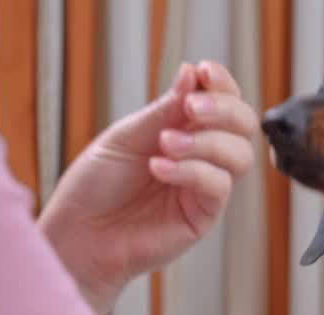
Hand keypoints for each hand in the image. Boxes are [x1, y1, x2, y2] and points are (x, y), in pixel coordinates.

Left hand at [38, 61, 256, 314]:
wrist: (79, 234)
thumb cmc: (95, 186)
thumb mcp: (125, 136)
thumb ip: (163, 110)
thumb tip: (192, 74)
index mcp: (184, 130)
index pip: (222, 101)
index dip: (222, 83)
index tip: (204, 71)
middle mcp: (202, 156)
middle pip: (244, 125)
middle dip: (224, 109)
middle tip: (191, 108)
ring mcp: (205, 187)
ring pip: (241, 155)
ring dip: (207, 142)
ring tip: (164, 144)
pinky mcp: (204, 216)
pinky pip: (219, 186)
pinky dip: (192, 171)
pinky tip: (160, 168)